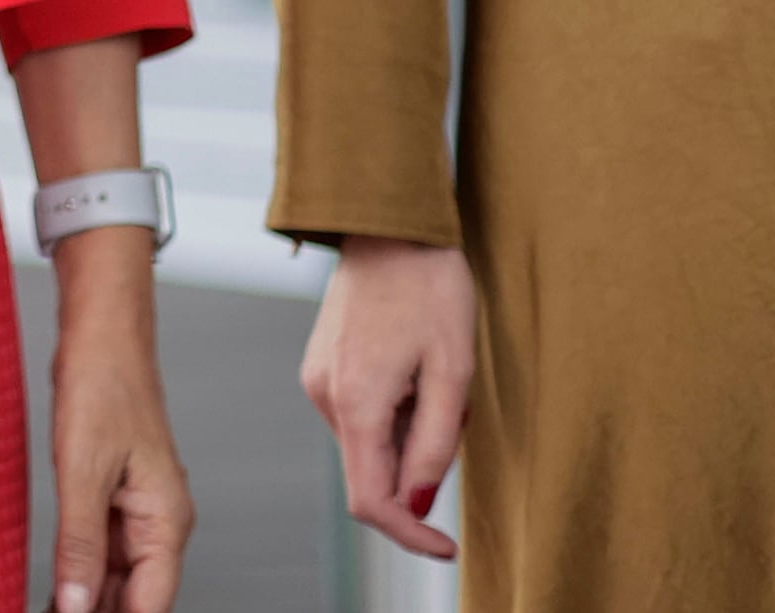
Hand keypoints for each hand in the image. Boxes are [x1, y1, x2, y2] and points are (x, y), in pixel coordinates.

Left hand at [43, 238, 191, 611]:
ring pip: (117, 576)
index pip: (151, 603)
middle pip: (135, 595)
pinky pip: (101, 548)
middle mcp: (159, 522)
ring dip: (87, 598)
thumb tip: (78, 605)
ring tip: (48, 606)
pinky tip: (55, 588)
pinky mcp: (113, 495)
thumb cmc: (104, 385)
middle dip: (99, 611)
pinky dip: (79, 570)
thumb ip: (80, 543)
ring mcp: (137, 510)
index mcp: (167, 521)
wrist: (102, 333)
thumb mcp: (83, 471)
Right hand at [300, 236, 473, 562]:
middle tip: (456, 417)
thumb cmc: (428, 289)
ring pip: (367, 443)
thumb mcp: (452, 372)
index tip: (446, 548)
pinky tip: (414, 370)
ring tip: (437, 381)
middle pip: (369, 473)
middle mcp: (323, 395)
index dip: (409, 534)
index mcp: (354, 402)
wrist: (389, 226)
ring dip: (408, 437)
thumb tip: (416, 502)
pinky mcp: (323, 366)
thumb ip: (433, 445)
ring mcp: (318, 379)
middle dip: (417, 472)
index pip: (371, 500)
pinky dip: (393, 414)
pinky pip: (359, 415)